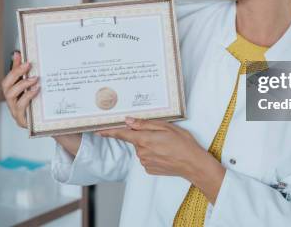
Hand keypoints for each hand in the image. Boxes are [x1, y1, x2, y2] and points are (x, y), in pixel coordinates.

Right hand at [1, 51, 39, 127]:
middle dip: (16, 73)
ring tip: (34, 78)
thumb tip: (30, 60)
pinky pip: (21, 106)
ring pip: (10, 95)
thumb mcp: (38, 90)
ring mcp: (15, 110)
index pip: (10, 76)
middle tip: (28, 65)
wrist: (50, 126)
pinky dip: (27, 96)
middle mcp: (12, 101)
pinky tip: (36, 90)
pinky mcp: (21, 119)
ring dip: (22, 84)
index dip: (13, 65)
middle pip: (6, 85)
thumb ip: (32, 77)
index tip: (19, 53)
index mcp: (15, 93)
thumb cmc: (42, 107)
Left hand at [97, 117, 225, 202]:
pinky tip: (165, 153)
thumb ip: (145, 124)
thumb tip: (129, 121)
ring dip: (149, 145)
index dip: (109, 132)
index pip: (122, 134)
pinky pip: (147, 158)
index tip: (98, 130)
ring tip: (166, 145)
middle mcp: (141, 152)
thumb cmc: (183, 143)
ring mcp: (145, 162)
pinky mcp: (149, 169)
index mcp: (144, 139)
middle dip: (143, 135)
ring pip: (142, 149)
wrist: (193, 164)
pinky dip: (153, 154)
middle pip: (136, 140)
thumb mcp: (166, 127)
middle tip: (160, 135)